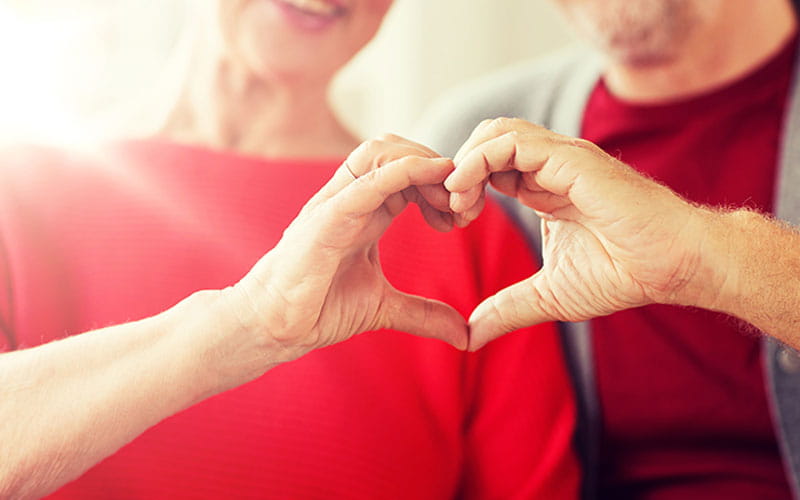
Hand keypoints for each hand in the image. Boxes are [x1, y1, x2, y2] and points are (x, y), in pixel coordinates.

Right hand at [217, 134, 467, 382]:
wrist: (275, 326)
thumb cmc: (318, 308)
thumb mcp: (384, 307)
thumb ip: (424, 314)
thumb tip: (465, 335)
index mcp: (367, 210)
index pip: (409, 170)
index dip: (442, 182)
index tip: (464, 215)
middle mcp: (352, 197)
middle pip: (398, 148)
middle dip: (439, 167)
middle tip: (463, 206)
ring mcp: (337, 202)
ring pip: (382, 150)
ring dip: (425, 163)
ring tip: (449, 200)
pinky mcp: (326, 218)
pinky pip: (367, 180)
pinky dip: (404, 170)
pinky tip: (433, 175)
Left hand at [445, 118, 720, 349]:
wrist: (672, 266)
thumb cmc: (623, 273)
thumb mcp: (549, 295)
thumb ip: (507, 309)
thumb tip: (470, 336)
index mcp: (542, 187)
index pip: (488, 165)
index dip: (463, 186)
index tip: (451, 221)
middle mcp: (549, 165)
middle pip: (486, 139)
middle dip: (458, 169)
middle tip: (449, 210)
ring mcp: (560, 157)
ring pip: (495, 132)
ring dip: (465, 162)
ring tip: (456, 201)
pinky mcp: (571, 158)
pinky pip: (512, 143)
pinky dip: (479, 160)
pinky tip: (467, 193)